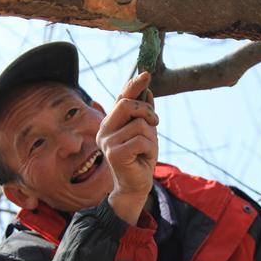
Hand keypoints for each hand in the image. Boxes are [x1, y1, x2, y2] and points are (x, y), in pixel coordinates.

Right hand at [97, 71, 158, 224]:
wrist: (135, 186)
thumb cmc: (140, 159)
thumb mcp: (146, 133)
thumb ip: (144, 114)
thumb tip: (147, 90)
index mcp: (110, 123)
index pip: (121, 98)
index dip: (133, 85)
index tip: (146, 74)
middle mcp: (104, 129)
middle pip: (126, 105)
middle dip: (146, 110)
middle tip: (155, 122)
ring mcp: (107, 141)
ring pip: (139, 125)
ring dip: (151, 137)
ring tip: (147, 150)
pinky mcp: (114, 153)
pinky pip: (141, 140)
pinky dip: (149, 148)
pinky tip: (144, 158)